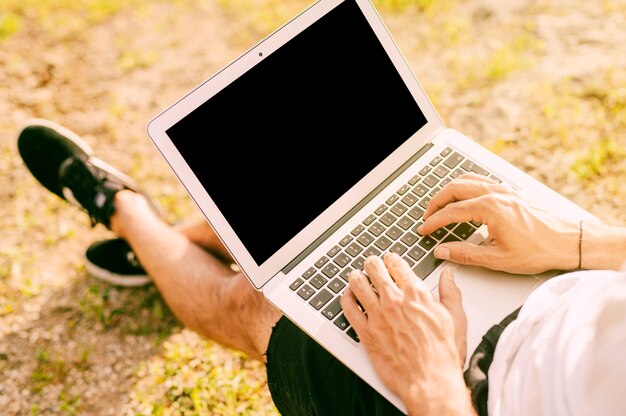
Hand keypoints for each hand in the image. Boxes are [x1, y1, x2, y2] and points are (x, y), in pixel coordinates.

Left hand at [340, 253, 472, 415]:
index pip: (396, 264)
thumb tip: (448, 275)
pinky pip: (348, 308)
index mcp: (416, 294)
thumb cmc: (443, 354)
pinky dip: (346, 298)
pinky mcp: (366, 333)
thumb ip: (450, 292)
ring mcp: (377, 316)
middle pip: (374, 268)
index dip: (391, 259)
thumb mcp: (455, 318)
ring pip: (358, 283)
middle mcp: (394, 301)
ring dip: (356, 276)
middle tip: (371, 264)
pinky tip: (348, 297)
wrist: (430, 381)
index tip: (389, 260)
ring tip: (356, 276)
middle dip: (372, 263)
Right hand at [417, 173, 579, 273]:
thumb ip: (464, 254)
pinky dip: (465, 186)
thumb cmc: (539, 250)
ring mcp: (504, 190)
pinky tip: (464, 198)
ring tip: (440, 206)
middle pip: (454, 188)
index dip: (433, 222)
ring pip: (466, 180)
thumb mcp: (497, 259)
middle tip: (426, 217)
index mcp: (489, 208)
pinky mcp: (510, 192)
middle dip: (436, 202)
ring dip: (449, 191)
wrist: (568, 242)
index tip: (424, 230)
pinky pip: (480, 180)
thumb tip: (442, 251)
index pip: (451, 212)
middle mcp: (495, 194)